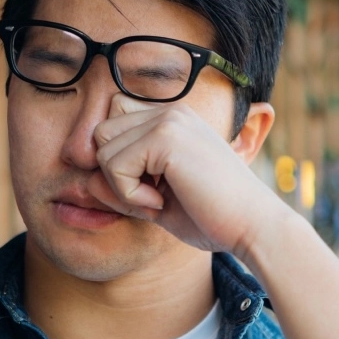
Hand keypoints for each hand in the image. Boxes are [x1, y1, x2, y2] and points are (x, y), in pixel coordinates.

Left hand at [87, 94, 282, 257]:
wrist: (253, 227)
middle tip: (152, 199)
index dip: (120, 166)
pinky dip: (129, 195)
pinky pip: (113, 166)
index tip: (153, 192)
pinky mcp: (166, 137)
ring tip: (160, 200)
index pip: (113, 128)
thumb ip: (122, 188)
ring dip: (122, 186)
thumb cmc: (213, 218)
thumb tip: (85, 181)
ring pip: (102, 149)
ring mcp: (169, 120)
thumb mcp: (156, 202)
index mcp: (173, 119)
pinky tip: (162, 202)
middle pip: (101, 134)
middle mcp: (171, 111)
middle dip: (115, 174)